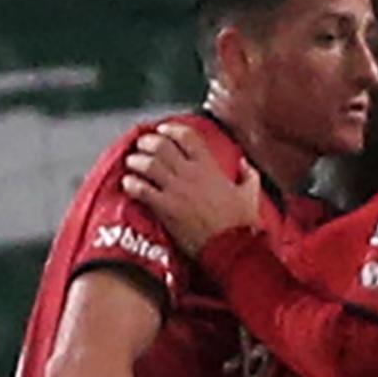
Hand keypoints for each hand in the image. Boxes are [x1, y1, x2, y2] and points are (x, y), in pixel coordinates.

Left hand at [118, 125, 265, 256]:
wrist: (230, 247)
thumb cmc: (240, 223)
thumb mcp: (250, 194)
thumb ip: (248, 175)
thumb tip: (243, 163)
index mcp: (210, 167)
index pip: (187, 137)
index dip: (171, 129)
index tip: (162, 130)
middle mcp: (191, 173)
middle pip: (161, 146)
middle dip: (147, 142)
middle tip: (141, 145)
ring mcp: (176, 190)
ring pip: (148, 165)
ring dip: (136, 161)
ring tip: (131, 162)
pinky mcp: (165, 208)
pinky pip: (141, 190)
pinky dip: (131, 184)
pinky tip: (127, 183)